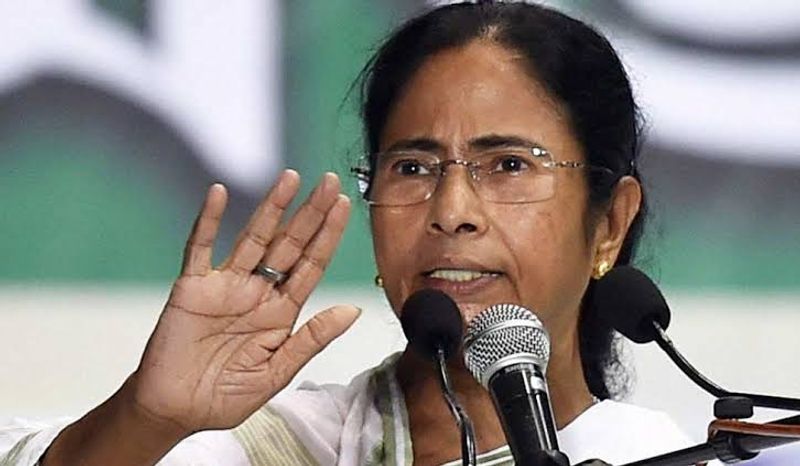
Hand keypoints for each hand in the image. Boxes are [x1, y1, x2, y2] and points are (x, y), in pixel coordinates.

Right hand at [130, 170, 358, 434]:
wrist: (175, 411)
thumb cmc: (225, 396)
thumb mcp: (277, 372)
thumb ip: (312, 339)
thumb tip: (352, 309)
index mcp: (281, 311)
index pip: (311, 265)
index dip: (328, 236)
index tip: (345, 206)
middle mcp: (257, 291)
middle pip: (289, 244)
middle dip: (310, 213)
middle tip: (330, 181)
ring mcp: (225, 285)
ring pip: (252, 238)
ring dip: (271, 208)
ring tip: (291, 178)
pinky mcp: (192, 287)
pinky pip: (199, 248)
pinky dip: (207, 221)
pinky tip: (217, 194)